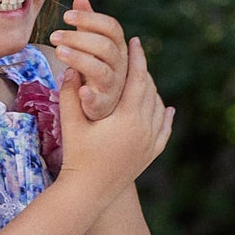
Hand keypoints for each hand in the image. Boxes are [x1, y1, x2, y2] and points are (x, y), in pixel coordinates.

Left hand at [48, 0, 127, 120]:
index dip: (90, 19)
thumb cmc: (94, 72)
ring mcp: (112, 86)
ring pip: (100, 69)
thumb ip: (87, 24)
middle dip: (78, 38)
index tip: (66, 16)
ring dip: (79, 59)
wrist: (102, 107)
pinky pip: (97, 100)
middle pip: (104, 46)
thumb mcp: (91, 46)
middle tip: (54, 36)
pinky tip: (78, 88)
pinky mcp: (101, 105)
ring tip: (58, 51)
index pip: (111, 27)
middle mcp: (119, 65)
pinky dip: (88, 95)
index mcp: (117, 47)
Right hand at [57, 35, 172, 206]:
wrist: (87, 194)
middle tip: (139, 54)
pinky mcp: (150, 155)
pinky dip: (165, 117)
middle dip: (144, 71)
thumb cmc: (76, 158)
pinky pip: (163, 131)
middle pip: (150, 91)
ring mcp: (150, 143)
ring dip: (153, 91)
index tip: (135, 41)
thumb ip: (70, 95)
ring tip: (146, 78)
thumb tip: (67, 68)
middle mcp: (145, 129)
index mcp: (127, 118)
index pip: (137, 79)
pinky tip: (166, 109)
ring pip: (159, 109)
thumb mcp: (71, 125)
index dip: (136, 58)